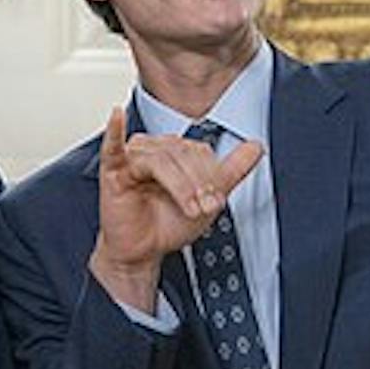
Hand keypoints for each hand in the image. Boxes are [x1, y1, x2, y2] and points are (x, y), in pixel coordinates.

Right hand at [89, 107, 262, 310]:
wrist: (143, 251)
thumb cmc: (167, 224)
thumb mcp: (207, 198)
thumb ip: (232, 170)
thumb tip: (256, 147)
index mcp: (174, 151)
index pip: (198, 151)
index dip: (211, 175)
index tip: (216, 201)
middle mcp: (153, 149)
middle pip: (181, 153)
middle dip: (198, 183)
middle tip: (204, 207)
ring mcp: (132, 157)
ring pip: (161, 160)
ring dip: (180, 186)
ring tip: (189, 208)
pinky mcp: (113, 170)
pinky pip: (113, 147)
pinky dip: (115, 130)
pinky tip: (117, 116)